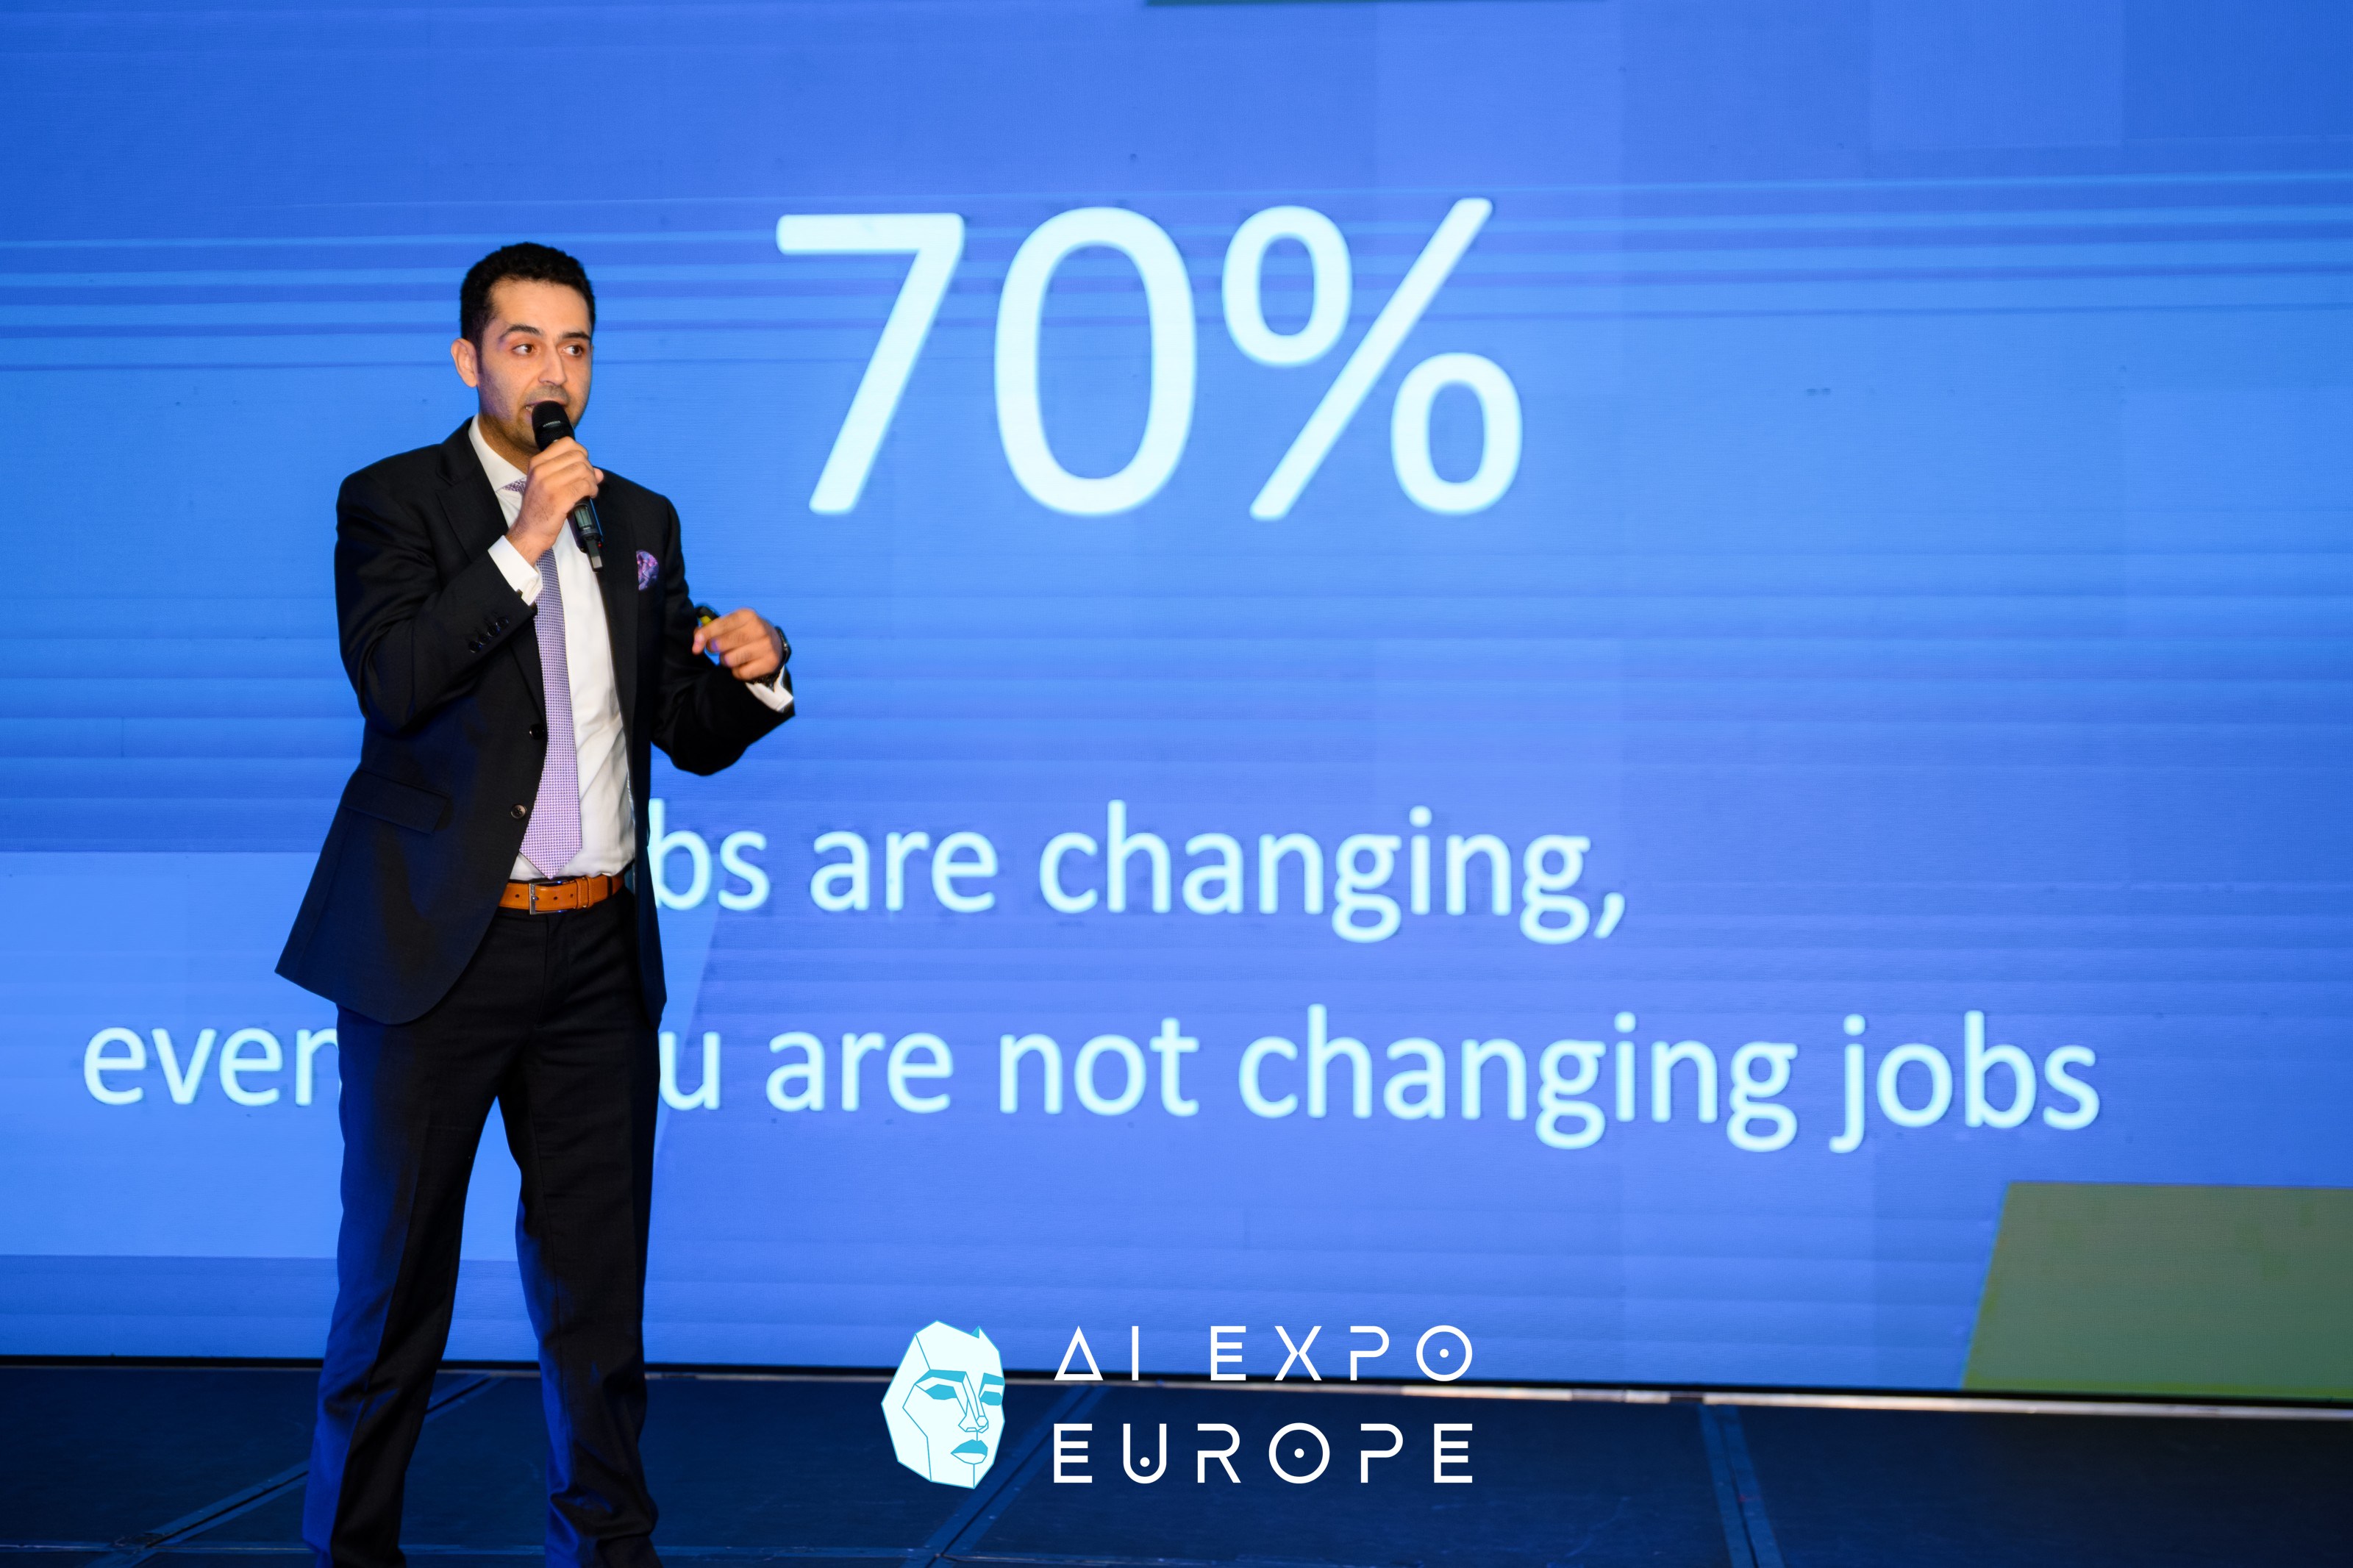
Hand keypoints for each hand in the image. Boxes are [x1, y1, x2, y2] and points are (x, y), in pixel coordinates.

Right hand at [508, 437, 601, 561]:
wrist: (529, 531)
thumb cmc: (540, 507)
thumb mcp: (547, 483)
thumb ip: (570, 473)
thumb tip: (598, 471)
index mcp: (537, 463)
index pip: (566, 443)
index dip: (581, 453)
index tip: (582, 465)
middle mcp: (541, 470)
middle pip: (578, 456)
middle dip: (589, 468)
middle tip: (588, 481)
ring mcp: (549, 484)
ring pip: (583, 470)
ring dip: (592, 480)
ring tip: (589, 489)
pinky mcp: (559, 498)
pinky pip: (584, 485)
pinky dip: (592, 490)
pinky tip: (590, 495)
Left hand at [693, 608, 785, 682]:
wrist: (775, 643)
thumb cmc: (745, 632)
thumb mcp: (731, 624)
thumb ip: (711, 629)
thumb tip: (696, 642)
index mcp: (747, 616)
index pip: (721, 625)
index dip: (706, 635)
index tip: (696, 645)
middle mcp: (759, 629)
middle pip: (724, 643)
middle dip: (713, 648)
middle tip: (716, 649)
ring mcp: (766, 647)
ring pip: (731, 660)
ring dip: (725, 660)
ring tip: (732, 656)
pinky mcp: (769, 663)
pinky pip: (741, 673)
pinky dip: (737, 671)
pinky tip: (742, 664)